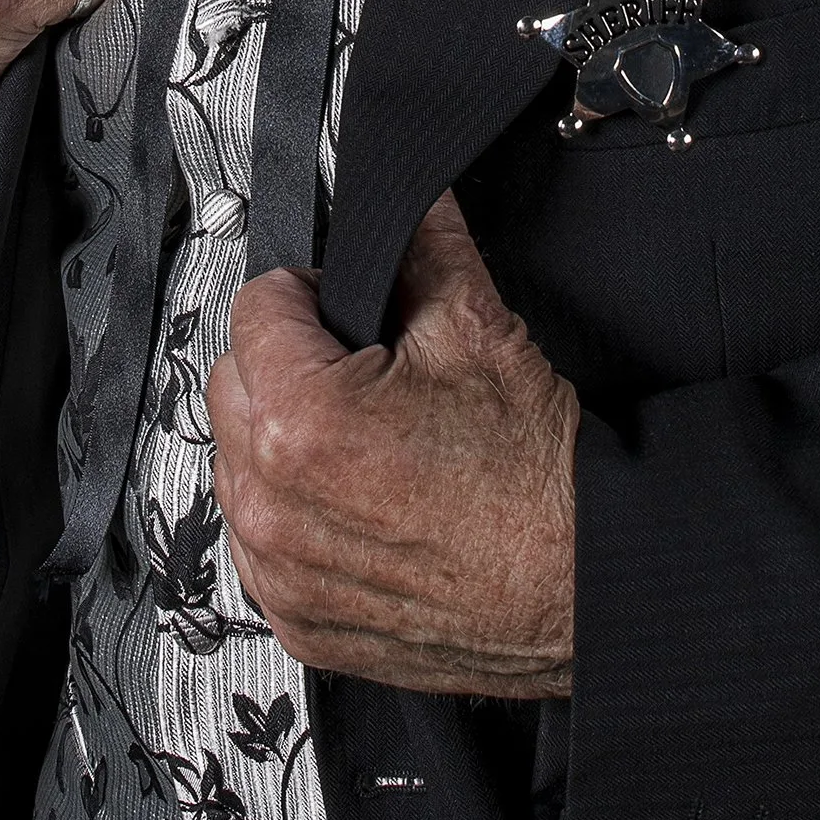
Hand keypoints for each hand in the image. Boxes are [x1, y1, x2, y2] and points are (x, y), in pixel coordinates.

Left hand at [208, 195, 578, 697]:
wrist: (586, 583)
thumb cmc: (543, 483)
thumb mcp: (481, 330)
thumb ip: (425, 246)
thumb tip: (408, 201)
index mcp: (305, 421)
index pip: (256, 307)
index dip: (311, 293)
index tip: (344, 309)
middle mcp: (274, 504)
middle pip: (233, 383)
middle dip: (287, 364)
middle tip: (364, 373)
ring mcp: (281, 571)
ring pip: (240, 465)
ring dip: (283, 442)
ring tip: (368, 443)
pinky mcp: (298, 618)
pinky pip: (262, 543)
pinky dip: (297, 517)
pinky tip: (362, 503)